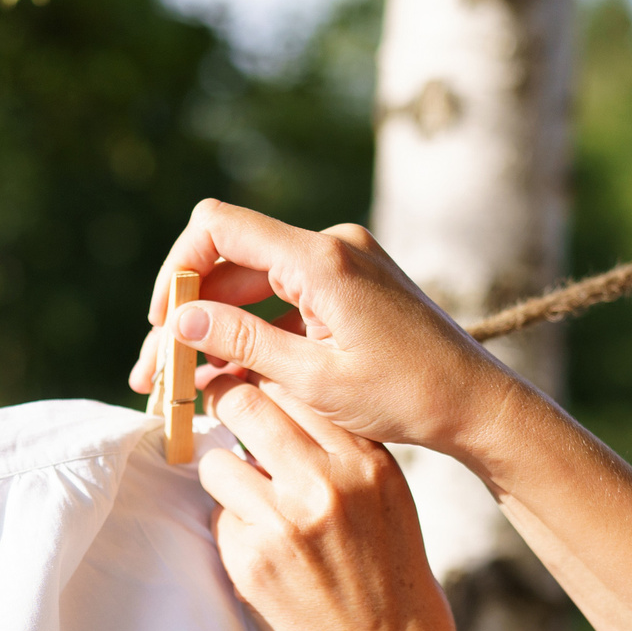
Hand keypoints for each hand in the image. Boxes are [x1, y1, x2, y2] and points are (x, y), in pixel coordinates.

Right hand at [128, 202, 531, 460]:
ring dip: (216, 330)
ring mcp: (343, 264)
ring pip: (253, 285)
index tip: (161, 325)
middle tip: (155, 375)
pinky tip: (227, 378)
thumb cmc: (406, 395)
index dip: (177, 271)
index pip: (218, 228)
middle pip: (230, 262)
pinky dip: (253, 334)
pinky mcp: (351, 288)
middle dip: (187, 316)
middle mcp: (331, 247)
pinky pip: (285, 300)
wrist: (476, 402)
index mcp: (321, 259)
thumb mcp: (313, 379)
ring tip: (184, 385)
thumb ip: (243, 343)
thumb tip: (179, 321)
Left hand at [198, 377, 457, 630]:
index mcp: (365, 460)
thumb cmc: (387, 570)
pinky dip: (231, 529)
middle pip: (243, 404)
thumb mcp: (386, 495)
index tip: (254, 394)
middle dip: (225, 407)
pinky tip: (263, 552)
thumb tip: (273, 405)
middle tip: (224, 421)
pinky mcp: (252, 561)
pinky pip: (217, 519)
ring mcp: (285, 522)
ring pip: (215, 463)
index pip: (295, 387)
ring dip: (223, 478)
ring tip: (251, 503)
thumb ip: (339, 449)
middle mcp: (326, 482)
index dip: (265, 385)